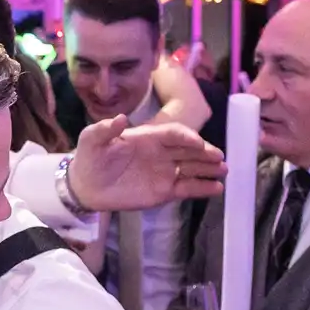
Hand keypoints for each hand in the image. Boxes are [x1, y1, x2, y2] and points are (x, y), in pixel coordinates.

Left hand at [67, 117, 225, 213]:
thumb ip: (105, 129)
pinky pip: (187, 188)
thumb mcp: (92, 139)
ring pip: (192, 168)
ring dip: (209, 169)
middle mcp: (162, 153)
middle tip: (219, 157)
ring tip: (223, 171)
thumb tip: (120, 118)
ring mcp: (165, 172)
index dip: (187, 137)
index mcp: (149, 137)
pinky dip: (203, 188)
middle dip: (205, 152)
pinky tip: (217, 188)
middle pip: (189, 150)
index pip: (173, 134)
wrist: (86, 186)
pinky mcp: (164, 191)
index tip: (197, 144)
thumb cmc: (90, 158)